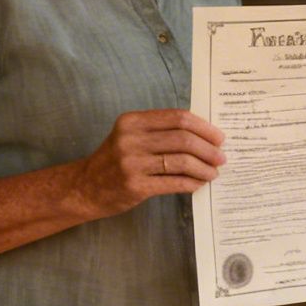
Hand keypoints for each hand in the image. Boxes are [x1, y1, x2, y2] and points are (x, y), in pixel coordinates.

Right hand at [74, 108, 225, 216]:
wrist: (84, 188)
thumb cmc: (114, 160)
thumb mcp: (130, 136)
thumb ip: (160, 131)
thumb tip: (204, 136)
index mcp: (132, 121)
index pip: (178, 118)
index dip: (204, 127)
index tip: (218, 137)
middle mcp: (130, 139)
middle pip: (183, 139)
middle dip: (208, 149)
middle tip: (221, 157)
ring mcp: (131, 163)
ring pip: (181, 161)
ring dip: (204, 168)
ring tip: (213, 173)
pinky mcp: (135, 186)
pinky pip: (174, 182)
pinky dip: (191, 183)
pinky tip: (198, 184)